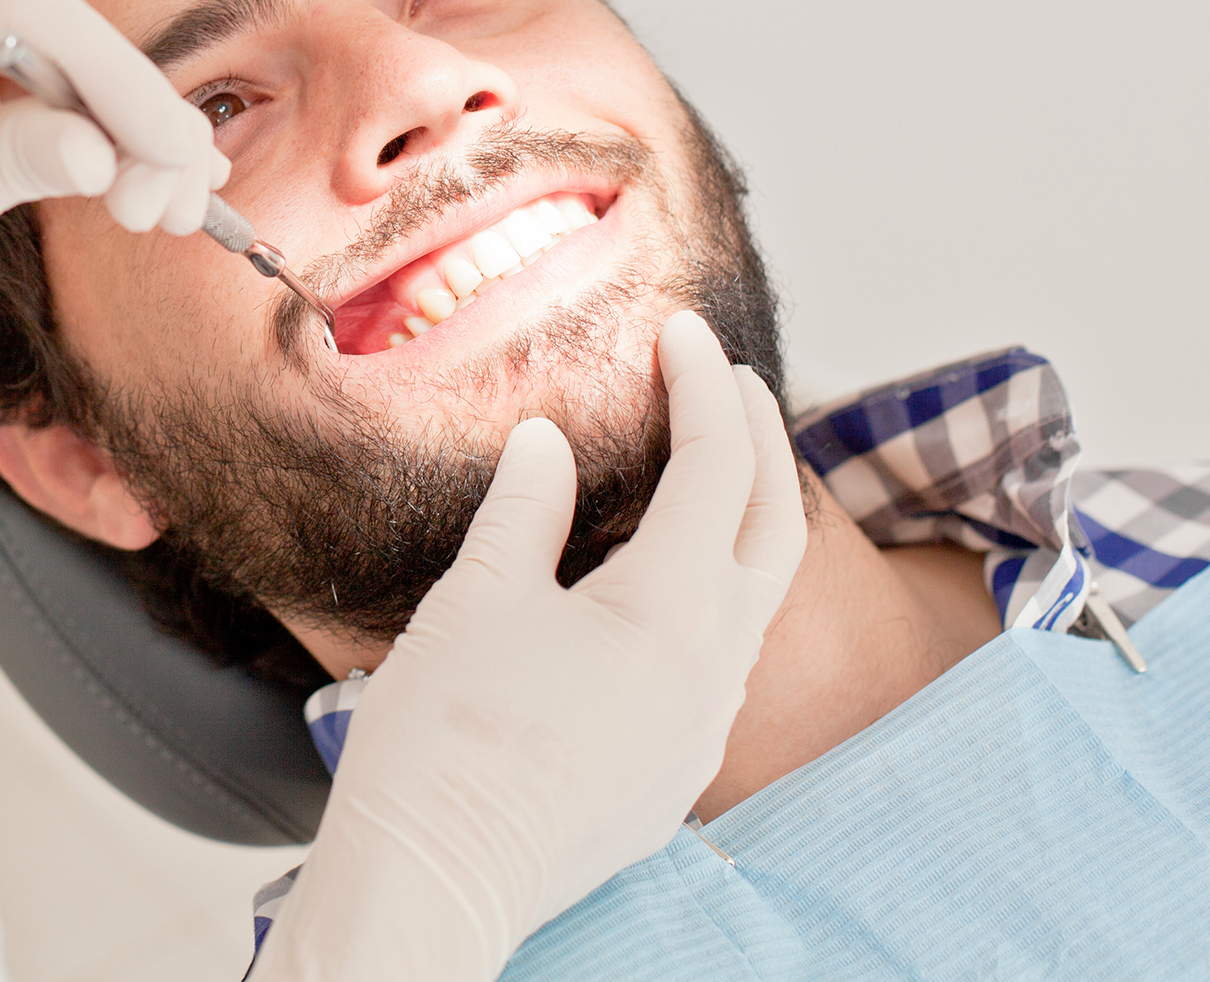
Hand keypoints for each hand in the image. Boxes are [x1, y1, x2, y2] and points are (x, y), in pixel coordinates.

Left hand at [0, 0, 227, 420]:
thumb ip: (7, 159)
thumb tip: (102, 150)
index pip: (30, 14)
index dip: (117, 74)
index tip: (169, 146)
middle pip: (68, 44)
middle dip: (137, 119)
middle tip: (178, 198)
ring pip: (74, 82)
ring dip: (135, 143)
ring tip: (171, 214)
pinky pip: (56, 115)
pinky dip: (109, 154)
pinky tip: (155, 192)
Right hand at [250, 311, 807, 981]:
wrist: (434, 881)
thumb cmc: (445, 741)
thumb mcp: (477, 596)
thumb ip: (527, 507)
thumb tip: (547, 446)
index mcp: (672, 609)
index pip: (717, 466)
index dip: (702, 385)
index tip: (679, 329)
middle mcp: (711, 669)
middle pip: (775, 527)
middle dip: (761, 441)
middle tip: (728, 378)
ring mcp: (699, 729)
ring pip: (757, 597)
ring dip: (743, 517)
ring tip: (704, 464)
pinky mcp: (672, 773)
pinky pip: (721, 659)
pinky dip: (712, 589)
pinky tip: (659, 580)